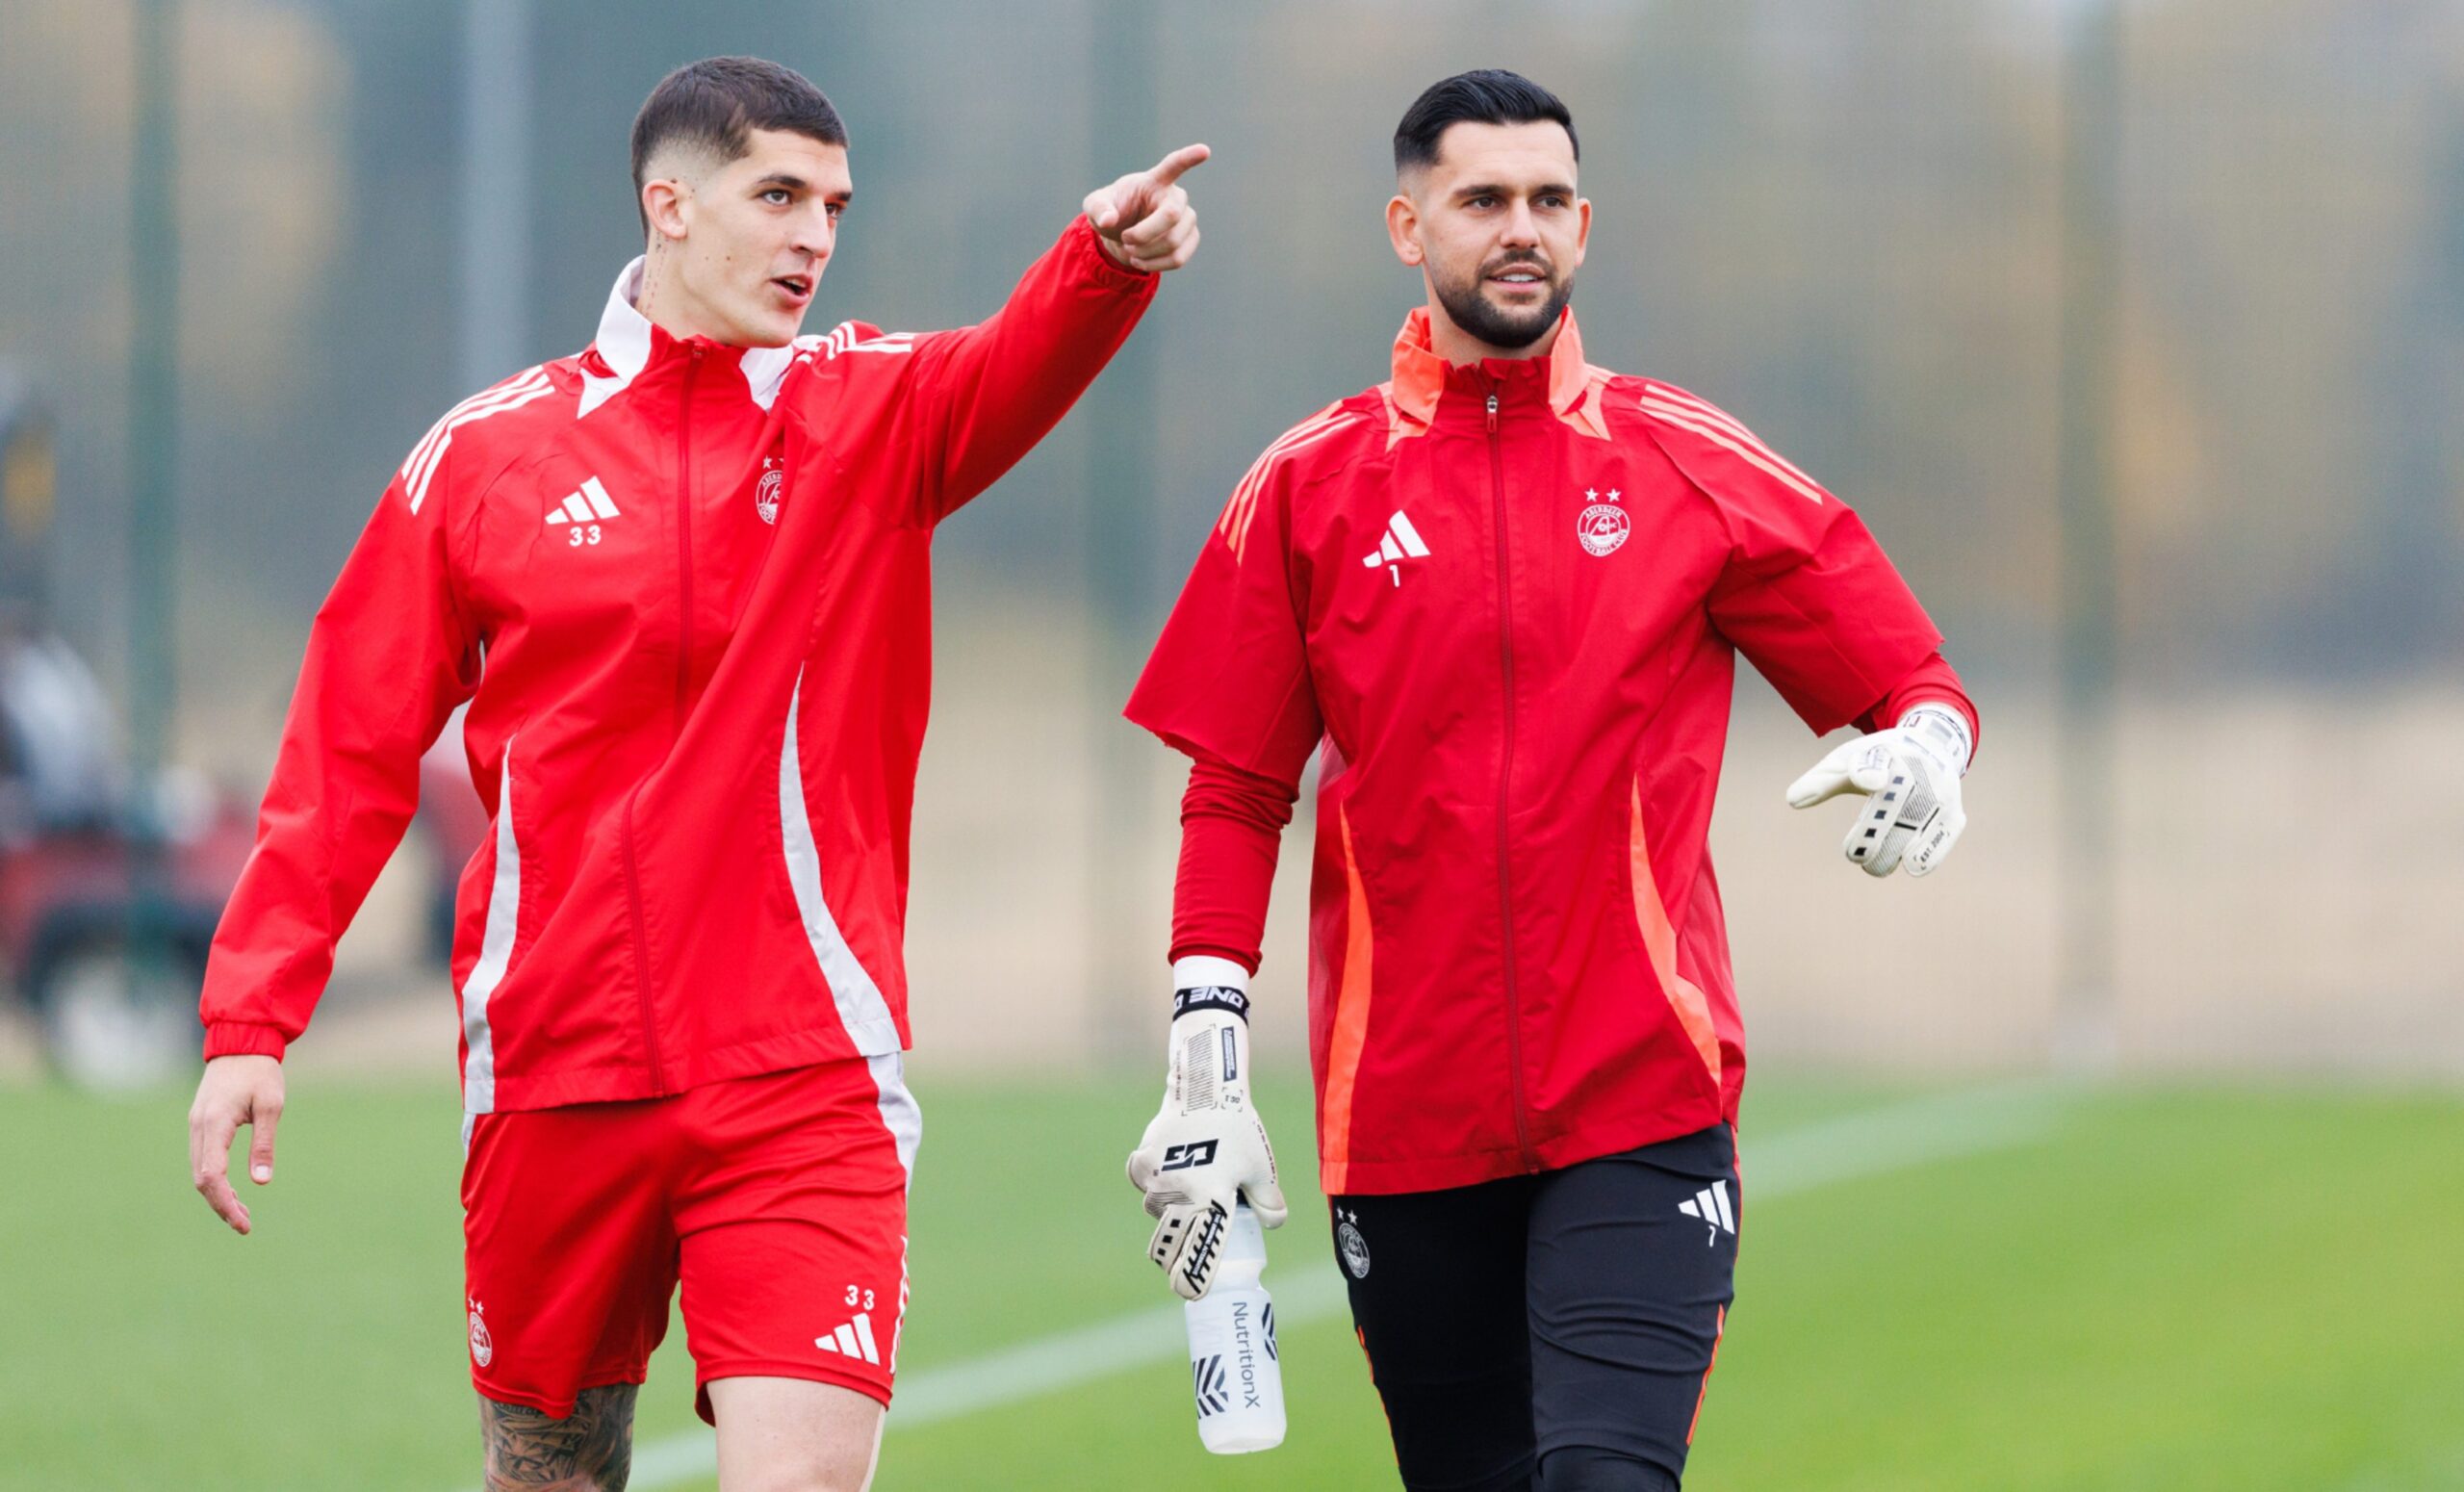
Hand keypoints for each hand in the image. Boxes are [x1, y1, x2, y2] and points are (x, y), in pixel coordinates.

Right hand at [189, 1053, 284, 1233]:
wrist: (241, 1042)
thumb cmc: (260, 1072)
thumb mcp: (270, 1106)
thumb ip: (264, 1143)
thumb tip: (262, 1181)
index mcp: (214, 1123)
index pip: (212, 1176)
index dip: (225, 1203)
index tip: (243, 1224)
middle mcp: (198, 1128)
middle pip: (202, 1179)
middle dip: (222, 1205)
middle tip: (245, 1226)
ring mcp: (196, 1126)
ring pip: (199, 1172)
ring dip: (218, 1195)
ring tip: (242, 1214)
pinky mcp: (200, 1124)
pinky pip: (202, 1160)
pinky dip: (215, 1180)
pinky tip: (233, 1190)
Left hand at [1083, 143, 1207, 273]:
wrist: (1122, 234)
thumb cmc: (1111, 212)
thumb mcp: (1094, 207)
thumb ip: (1098, 209)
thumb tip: (1108, 220)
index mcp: (1154, 181)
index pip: (1173, 166)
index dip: (1189, 158)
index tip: (1204, 150)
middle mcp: (1176, 196)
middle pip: (1171, 216)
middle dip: (1144, 235)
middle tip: (1125, 239)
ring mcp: (1188, 218)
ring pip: (1173, 242)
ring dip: (1146, 254)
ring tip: (1131, 251)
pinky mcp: (1191, 239)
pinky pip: (1178, 259)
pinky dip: (1155, 265)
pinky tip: (1142, 261)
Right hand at [1126, 960, 1285, 1298]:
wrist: (1206, 1088)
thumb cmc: (1238, 1128)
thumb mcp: (1262, 1166)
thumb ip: (1269, 1201)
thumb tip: (1274, 1224)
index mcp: (1212, 1199)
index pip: (1197, 1251)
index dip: (1190, 1276)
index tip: (1186, 1291)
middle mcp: (1180, 1193)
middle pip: (1169, 1238)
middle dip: (1174, 1250)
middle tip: (1180, 1254)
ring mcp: (1157, 1178)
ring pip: (1156, 1210)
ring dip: (1169, 1210)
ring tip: (1189, 1191)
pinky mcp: (1141, 1160)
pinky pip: (1144, 1184)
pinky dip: (1154, 1183)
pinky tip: (1170, 1170)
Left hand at [1786, 704, 1971, 877]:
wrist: (1933, 745)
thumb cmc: (1879, 758)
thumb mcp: (1847, 760)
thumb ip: (1821, 781)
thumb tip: (1792, 801)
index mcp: (1886, 752)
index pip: (1875, 761)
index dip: (1871, 770)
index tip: (1871, 780)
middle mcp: (1917, 769)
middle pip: (1894, 805)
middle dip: (1872, 835)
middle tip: (1853, 855)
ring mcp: (1938, 791)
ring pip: (1915, 826)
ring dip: (1892, 851)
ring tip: (1872, 866)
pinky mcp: (1953, 810)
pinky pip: (1943, 835)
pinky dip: (1927, 853)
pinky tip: (1910, 866)